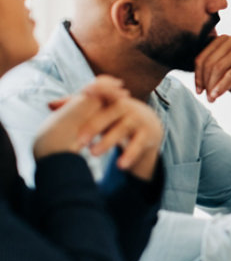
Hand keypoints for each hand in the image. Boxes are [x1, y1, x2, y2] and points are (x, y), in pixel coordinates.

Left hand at [35, 75, 163, 179]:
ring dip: (108, 141)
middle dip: (94, 126)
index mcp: (114, 99)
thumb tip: (50, 104)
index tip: (80, 100)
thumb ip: (76, 107)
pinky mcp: (149, 134)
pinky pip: (138, 144)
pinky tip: (120, 166)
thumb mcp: (99, 111)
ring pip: (123, 128)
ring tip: (93, 154)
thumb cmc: (116, 118)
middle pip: (111, 113)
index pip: (103, 94)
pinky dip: (129, 155)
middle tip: (78, 142)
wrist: (150, 127)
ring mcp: (140, 119)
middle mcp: (129, 106)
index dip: (94, 95)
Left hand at [194, 34, 230, 102]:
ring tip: (212, 98)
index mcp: (223, 40)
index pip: (202, 57)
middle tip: (205, 95)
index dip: (197, 75)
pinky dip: (222, 87)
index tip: (198, 89)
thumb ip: (209, 67)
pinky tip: (217, 96)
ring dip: (212, 86)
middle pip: (210, 62)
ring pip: (219, 68)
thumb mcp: (222, 72)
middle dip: (205, 81)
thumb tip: (192, 72)